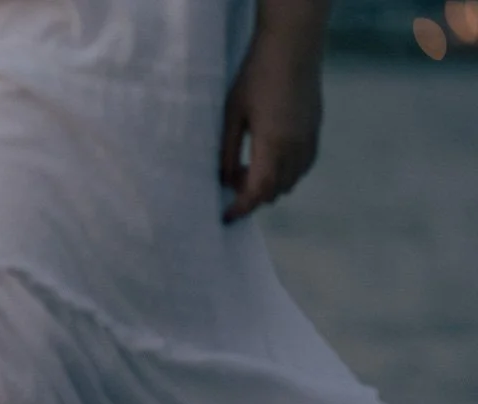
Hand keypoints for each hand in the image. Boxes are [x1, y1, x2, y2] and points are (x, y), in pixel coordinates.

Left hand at [220, 15, 325, 221]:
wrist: (292, 49)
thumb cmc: (256, 78)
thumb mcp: (232, 116)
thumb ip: (226, 152)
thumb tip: (223, 181)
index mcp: (273, 146)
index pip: (257, 192)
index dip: (240, 209)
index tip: (224, 218)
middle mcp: (296, 148)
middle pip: (274, 192)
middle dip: (251, 196)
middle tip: (230, 180)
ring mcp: (310, 140)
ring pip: (290, 182)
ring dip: (268, 185)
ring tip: (246, 166)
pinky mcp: (316, 131)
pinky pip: (303, 166)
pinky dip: (285, 173)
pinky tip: (268, 159)